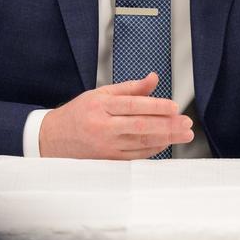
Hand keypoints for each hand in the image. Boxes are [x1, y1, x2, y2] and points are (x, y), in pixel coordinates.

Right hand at [38, 72, 193, 159]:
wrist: (52, 139)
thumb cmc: (78, 114)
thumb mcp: (99, 94)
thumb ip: (129, 88)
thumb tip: (153, 79)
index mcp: (100, 106)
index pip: (132, 105)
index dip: (155, 106)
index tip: (174, 107)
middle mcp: (103, 126)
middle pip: (140, 126)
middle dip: (167, 125)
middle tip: (186, 123)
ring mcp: (106, 146)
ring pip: (141, 142)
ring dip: (166, 138)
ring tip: (184, 134)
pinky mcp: (108, 160)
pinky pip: (136, 155)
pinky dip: (153, 149)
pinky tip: (166, 143)